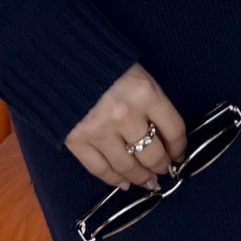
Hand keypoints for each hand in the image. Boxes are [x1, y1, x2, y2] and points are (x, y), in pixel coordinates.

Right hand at [65, 65, 186, 189]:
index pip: (174, 129)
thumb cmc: (105, 62)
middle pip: (152, 153)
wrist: (61, 58)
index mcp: (145, 92)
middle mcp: (125, 114)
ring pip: (127, 166)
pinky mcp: (77, 140)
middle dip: (162, 165)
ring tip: (147, 180)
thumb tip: (165, 137)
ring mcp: (100, 130)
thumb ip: (152, 102)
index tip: (179, 153)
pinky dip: (114, 179)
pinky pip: (100, 169)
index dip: (180, 146)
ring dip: (141, 177)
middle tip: (164, 169)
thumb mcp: (137, 74)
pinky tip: (123, 183)